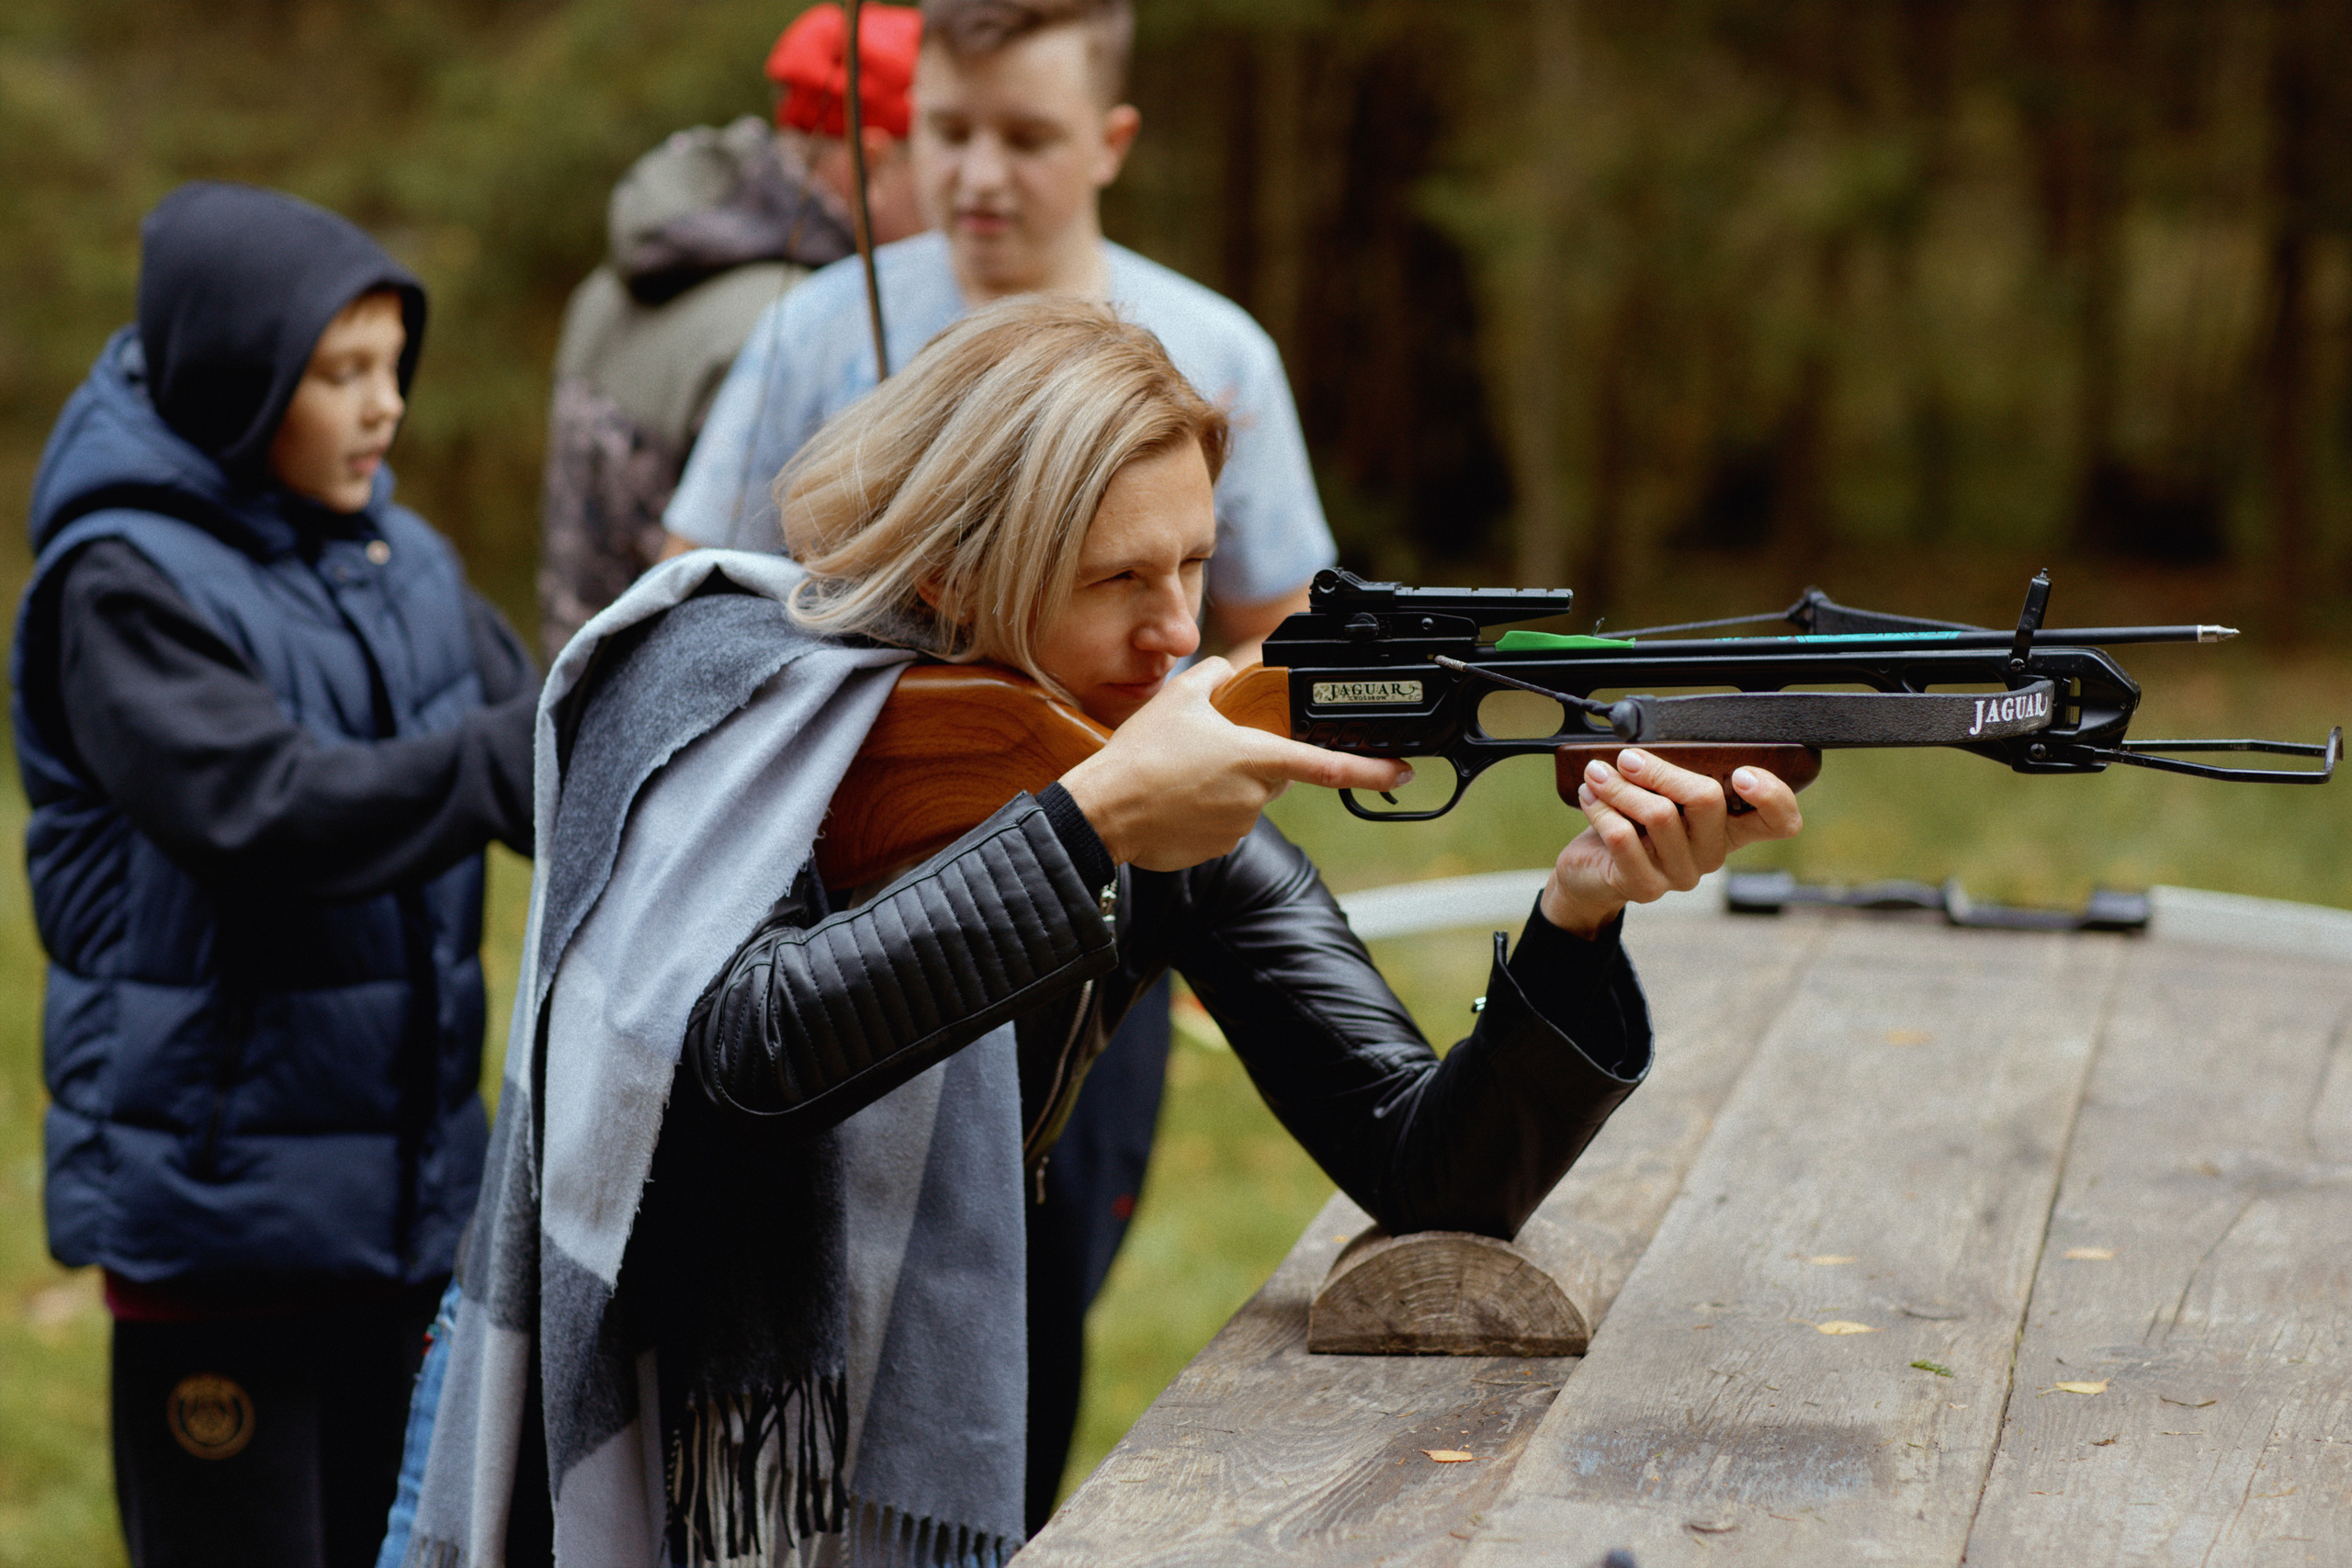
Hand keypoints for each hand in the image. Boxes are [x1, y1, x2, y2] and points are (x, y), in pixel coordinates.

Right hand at [1060, 658, 1412, 871]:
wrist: (1106, 810)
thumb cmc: (1141, 755)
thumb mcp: (1177, 697)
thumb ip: (1212, 676)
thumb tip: (1222, 670)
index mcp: (1256, 756)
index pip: (1328, 764)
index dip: (1372, 771)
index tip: (1401, 774)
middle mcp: (1255, 795)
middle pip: (1274, 775)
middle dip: (1252, 761)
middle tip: (1205, 752)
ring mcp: (1237, 826)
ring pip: (1246, 799)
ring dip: (1224, 786)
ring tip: (1179, 776)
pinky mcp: (1216, 848)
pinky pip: (1222, 824)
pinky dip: (1204, 812)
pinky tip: (1174, 801)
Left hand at [1541, 748, 1803, 937]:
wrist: (1590, 870)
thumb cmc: (1630, 823)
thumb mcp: (1660, 794)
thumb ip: (1674, 774)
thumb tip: (1659, 740)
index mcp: (1729, 828)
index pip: (1781, 822)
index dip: (1773, 796)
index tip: (1742, 772)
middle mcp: (1712, 854)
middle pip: (1707, 799)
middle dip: (1660, 769)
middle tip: (1627, 758)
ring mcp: (1682, 874)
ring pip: (1659, 814)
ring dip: (1621, 786)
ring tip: (1598, 773)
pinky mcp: (1645, 886)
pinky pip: (1623, 836)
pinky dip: (1602, 808)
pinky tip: (1590, 796)